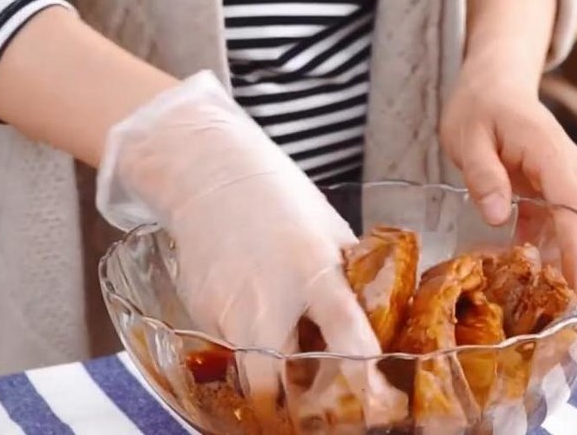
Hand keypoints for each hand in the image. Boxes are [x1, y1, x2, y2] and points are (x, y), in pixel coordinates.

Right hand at [96, 72, 399, 418]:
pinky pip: (229, 350)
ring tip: (286, 353)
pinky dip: (246, 348)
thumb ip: (348, 279)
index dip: (362, 373)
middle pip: (278, 382)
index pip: (345, 332)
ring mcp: (228, 312)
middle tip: (315, 395)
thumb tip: (374, 317)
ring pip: (250, 375)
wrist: (209, 175)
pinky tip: (253, 315)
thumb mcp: (329, 232)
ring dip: (270, 378)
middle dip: (296, 400)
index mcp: (313, 272)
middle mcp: (268, 301)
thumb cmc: (279, 199)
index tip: (375, 399)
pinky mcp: (202, 315)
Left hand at [440, 62, 576, 291]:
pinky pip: (550, 223)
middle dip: (571, 267)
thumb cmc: (479, 105)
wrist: (494, 82)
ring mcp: (561, 178)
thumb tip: (500, 215)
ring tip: (538, 304)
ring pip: (565, 227)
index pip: (571, 205)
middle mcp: (566, 168)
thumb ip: (483, 175)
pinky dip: (538, 248)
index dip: (575, 248)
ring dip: (553, 262)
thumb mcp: (468, 136)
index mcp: (549, 152)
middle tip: (558, 313)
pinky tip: (519, 275)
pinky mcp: (550, 188)